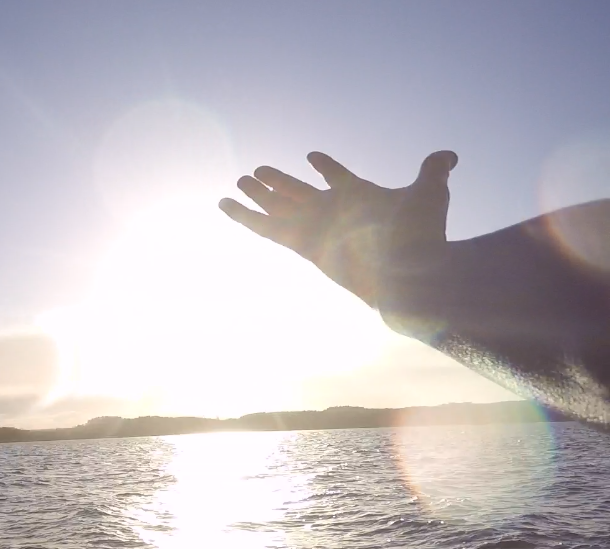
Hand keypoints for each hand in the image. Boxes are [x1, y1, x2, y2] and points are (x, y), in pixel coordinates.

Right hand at [219, 151, 457, 306]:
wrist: (410, 270)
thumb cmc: (421, 233)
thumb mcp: (429, 193)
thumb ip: (433, 171)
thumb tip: (449, 156)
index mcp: (357, 197)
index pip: (337, 178)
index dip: (327, 167)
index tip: (313, 157)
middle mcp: (332, 213)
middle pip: (298, 192)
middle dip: (279, 183)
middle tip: (257, 171)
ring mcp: (314, 226)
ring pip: (278, 206)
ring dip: (258, 194)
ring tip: (239, 179)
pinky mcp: (300, 241)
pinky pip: (266, 227)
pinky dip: (243, 216)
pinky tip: (224, 203)